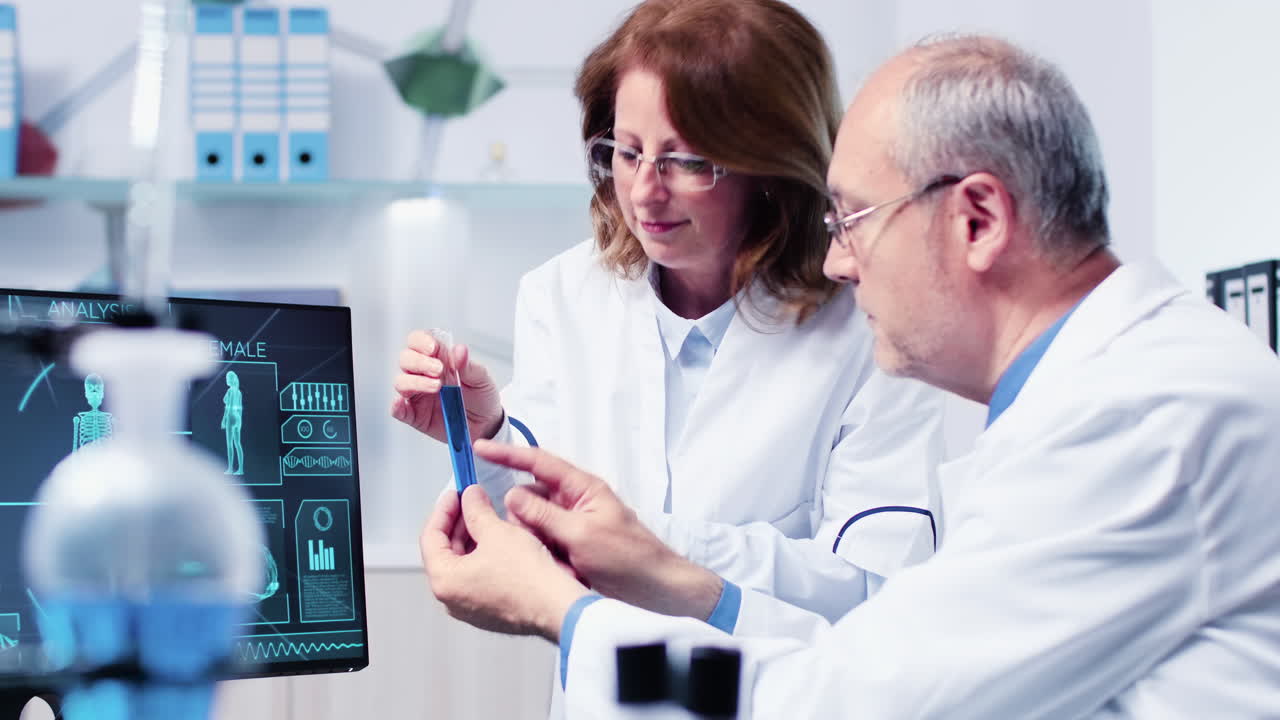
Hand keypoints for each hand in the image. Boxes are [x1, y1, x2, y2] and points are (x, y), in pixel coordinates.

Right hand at [391, 330, 503, 441]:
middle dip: (420, 362)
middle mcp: (423, 373)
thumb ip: (468, 365)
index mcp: (437, 358)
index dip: (421, 341)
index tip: (433, 348)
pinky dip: (397, 406)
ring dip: (415, 382)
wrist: (487, 423)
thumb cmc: (481, 395)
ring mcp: (417, 394)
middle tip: (439, 370)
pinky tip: (402, 403)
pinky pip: (398, 410)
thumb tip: (459, 350)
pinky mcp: (415, 415)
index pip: (419, 341)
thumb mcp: (481, 378)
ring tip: (437, 386)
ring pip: (401, 382)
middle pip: (406, 359)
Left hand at [421, 485, 589, 641]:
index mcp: (445, 581)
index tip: (455, 495)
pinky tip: (499, 541)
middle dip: (459, 522)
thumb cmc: (529, 579)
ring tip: (488, 517)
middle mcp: (452, 599)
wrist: (558, 606)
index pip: (431, 537)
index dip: (444, 510)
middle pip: (445, 551)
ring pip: (463, 564)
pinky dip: (484, 556)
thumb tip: (470, 498)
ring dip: (472, 538)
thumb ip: (476, 510)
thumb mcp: (497, 531)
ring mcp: (471, 607)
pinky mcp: (489, 611)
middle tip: (472, 502)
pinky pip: (478, 577)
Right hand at [475, 440, 723, 621]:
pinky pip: (539, 547)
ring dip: (534, 543)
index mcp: (582, 488)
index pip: (538, 462)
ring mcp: (569, 528)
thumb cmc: (630, 559)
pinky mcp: (567, 550)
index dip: (508, 454)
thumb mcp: (583, 533)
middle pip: (529, 498)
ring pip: (530, 525)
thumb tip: (511, 496)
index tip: (480, 448)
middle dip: (523, 519)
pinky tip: (558, 571)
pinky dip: (542, 557)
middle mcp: (573, 503)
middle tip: (537, 541)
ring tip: (557, 561)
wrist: (655, 593)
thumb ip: (544, 514)